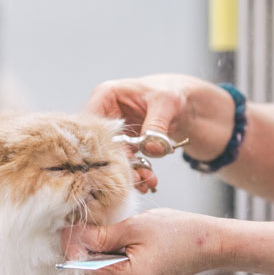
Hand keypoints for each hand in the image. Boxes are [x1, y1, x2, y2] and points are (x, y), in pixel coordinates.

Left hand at [60, 208, 220, 274]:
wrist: (209, 243)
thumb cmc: (177, 232)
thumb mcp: (135, 227)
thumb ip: (101, 235)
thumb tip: (72, 236)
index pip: (82, 269)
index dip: (71, 247)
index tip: (68, 225)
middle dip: (77, 252)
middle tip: (77, 225)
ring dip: (89, 255)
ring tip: (92, 231)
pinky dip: (102, 259)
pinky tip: (106, 240)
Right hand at [85, 75, 235, 190]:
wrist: (182, 100)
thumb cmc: (170, 91)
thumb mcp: (166, 103)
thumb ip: (157, 124)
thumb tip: (152, 148)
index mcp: (106, 95)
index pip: (91, 122)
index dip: (99, 143)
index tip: (115, 161)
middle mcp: (104, 113)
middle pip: (99, 143)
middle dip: (116, 164)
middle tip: (134, 179)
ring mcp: (112, 130)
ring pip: (112, 156)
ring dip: (127, 172)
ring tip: (145, 182)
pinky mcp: (122, 144)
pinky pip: (125, 161)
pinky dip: (136, 172)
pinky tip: (148, 181)